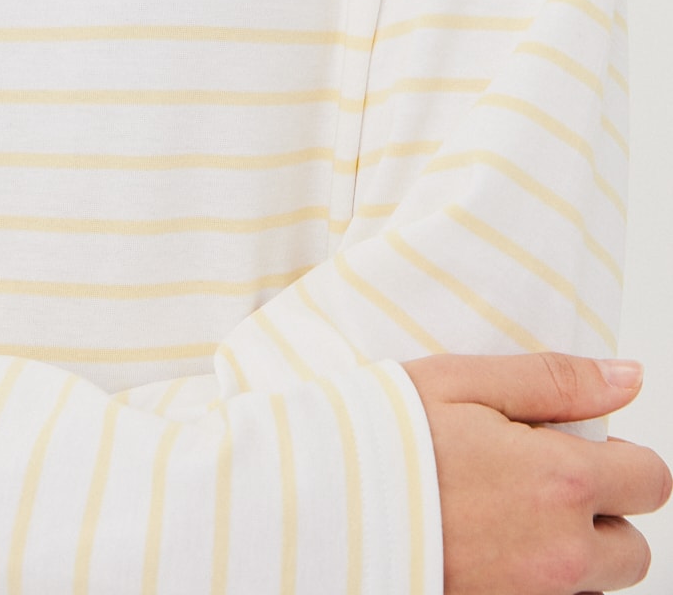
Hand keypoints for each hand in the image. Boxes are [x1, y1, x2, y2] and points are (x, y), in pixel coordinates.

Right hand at [403, 353, 670, 593]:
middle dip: (598, 517)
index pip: (651, 480)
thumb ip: (555, 381)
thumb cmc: (379, 439)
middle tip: (532, 486)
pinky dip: (529, 584)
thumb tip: (629, 377)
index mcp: (558, 481)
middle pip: (632, 550)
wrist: (312, 507)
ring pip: (590, 587)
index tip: (575, 448)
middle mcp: (559, 554)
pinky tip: (485, 552)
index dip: (621, 459)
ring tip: (499, 520)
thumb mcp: (462, 382)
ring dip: (564, 557)